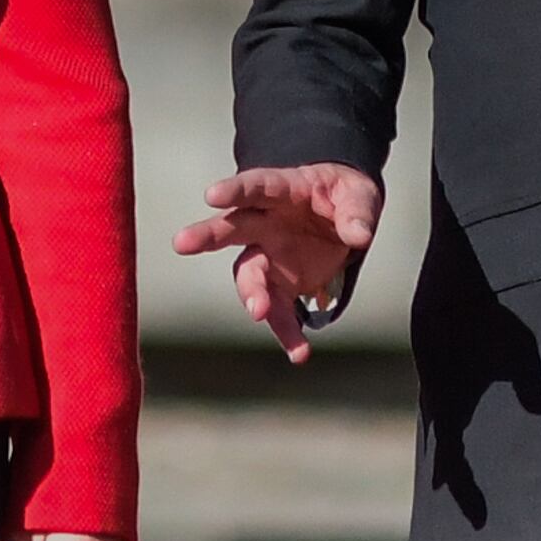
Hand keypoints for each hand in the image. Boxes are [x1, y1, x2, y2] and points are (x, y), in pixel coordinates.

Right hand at [170, 165, 383, 362]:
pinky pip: (279, 312)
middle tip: (182, 244)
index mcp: (282, 191)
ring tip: (258, 312)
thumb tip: (358, 235)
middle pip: (231, 228)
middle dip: (207, 236)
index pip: (256, 187)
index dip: (234, 190)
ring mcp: (269, 256)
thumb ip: (357, 214)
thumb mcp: (359, 195)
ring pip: (249, 276)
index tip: (212, 196)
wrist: (346, 218)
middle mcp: (265, 223)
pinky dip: (287, 333)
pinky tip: (299, 353)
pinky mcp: (281, 285)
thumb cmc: (344, 196)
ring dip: (251, 294)